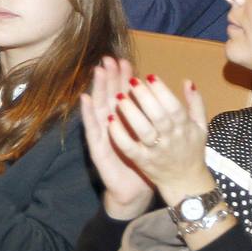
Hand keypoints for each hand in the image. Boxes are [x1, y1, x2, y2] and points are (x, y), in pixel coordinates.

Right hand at [79, 57, 156, 217]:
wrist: (134, 192)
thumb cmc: (145, 163)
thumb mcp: (154, 138)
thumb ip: (158, 118)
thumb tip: (166, 97)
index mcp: (127, 121)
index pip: (125, 95)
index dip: (124, 78)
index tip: (125, 61)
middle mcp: (113, 124)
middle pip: (110, 96)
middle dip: (110, 77)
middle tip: (109, 59)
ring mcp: (103, 135)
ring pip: (99, 107)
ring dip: (98, 89)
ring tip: (98, 71)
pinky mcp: (98, 148)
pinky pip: (92, 130)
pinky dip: (88, 114)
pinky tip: (85, 100)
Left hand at [107, 68, 213, 202]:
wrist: (186, 183)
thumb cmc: (192, 150)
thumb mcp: (200, 127)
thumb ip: (195, 103)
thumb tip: (188, 81)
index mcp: (185, 128)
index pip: (174, 107)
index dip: (162, 91)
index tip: (149, 76)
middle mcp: (171, 139)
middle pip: (158, 116)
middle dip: (144, 97)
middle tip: (131, 81)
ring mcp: (156, 151)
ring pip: (143, 131)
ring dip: (130, 113)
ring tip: (119, 96)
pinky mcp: (142, 162)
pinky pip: (129, 148)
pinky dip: (119, 134)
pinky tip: (110, 120)